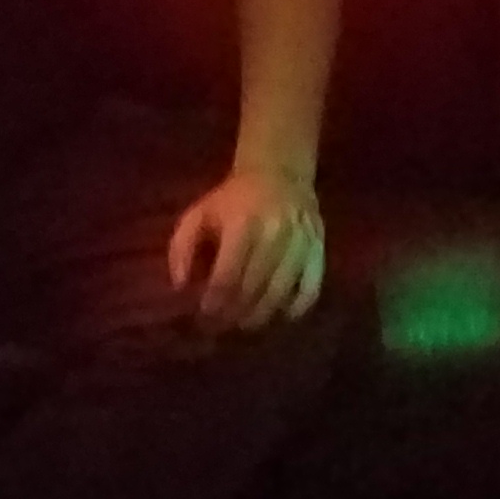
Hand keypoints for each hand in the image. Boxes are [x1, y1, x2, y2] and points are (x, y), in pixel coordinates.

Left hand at [165, 164, 326, 331]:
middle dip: (235, 313)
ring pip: (281, 291)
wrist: (279, 173)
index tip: (205, 314)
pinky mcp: (318, 248)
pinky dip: (296, 307)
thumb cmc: (233, 200)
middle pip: (254, 288)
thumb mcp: (198, 214)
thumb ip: (181, 249)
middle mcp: (275, 232)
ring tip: (245, 323)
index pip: (228, 276)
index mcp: (242, 223)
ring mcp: (300, 241)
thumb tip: (181, 286)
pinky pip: (311, 287)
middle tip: (223, 325)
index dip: (215, 302)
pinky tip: (281, 314)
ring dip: (261, 315)